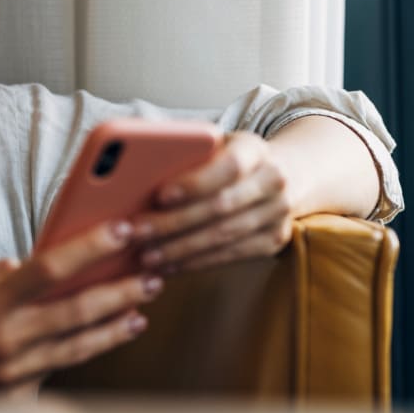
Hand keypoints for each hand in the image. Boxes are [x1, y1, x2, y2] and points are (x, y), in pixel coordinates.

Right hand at [0, 222, 162, 394]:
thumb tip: (31, 262)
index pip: (51, 267)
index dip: (92, 247)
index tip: (122, 229)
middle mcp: (3, 339)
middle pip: (78, 310)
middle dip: (121, 290)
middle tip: (150, 276)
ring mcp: (11, 373)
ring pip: (78, 346)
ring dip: (115, 326)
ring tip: (139, 310)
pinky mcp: (15, 399)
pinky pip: (57, 371)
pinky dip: (84, 352)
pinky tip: (107, 337)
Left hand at [134, 131, 294, 273]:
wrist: (273, 176)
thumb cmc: (221, 159)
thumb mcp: (209, 146)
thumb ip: (183, 154)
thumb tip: (134, 173)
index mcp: (254, 148)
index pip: (228, 166)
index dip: (195, 183)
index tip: (159, 196)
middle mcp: (274, 179)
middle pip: (221, 206)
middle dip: (174, 222)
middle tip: (136, 233)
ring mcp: (279, 212)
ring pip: (224, 235)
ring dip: (180, 249)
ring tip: (146, 256)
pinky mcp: (275, 240)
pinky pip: (231, 255)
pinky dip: (196, 262)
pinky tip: (168, 266)